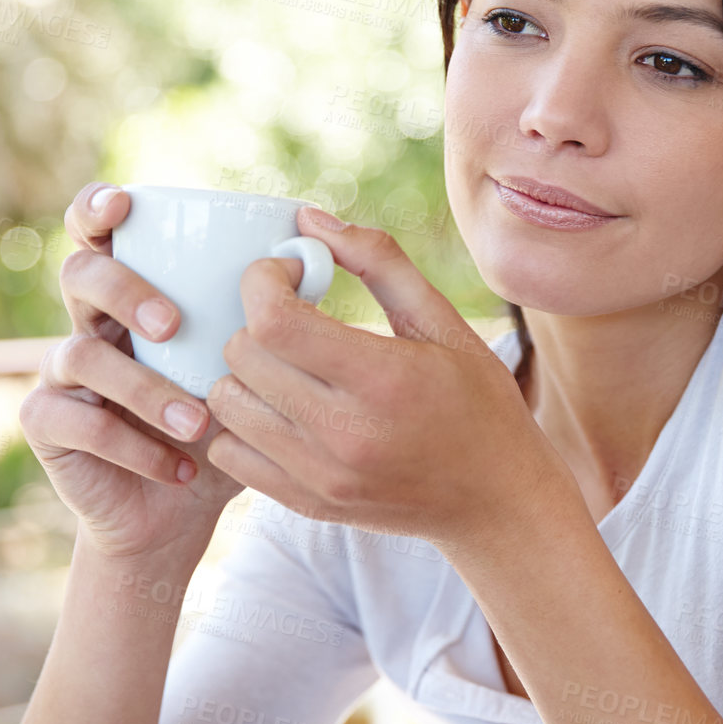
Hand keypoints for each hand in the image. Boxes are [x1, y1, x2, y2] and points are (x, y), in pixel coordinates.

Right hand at [18, 184, 244, 561]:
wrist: (180, 511)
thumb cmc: (221, 429)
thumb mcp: (254, 375)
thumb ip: (275, 325)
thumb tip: (312, 267)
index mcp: (133, 297)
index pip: (101, 233)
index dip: (98, 208)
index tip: (124, 206)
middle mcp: (90, 324)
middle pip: (79, 275)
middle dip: (124, 290)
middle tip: (172, 324)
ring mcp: (61, 374)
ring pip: (80, 354)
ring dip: (144, 387)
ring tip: (199, 421)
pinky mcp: (49, 425)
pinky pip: (77, 421)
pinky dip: (136, 446)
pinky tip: (183, 467)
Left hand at [202, 209, 566, 554]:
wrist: (497, 501)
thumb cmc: (478, 403)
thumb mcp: (445, 322)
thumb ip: (379, 262)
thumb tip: (308, 220)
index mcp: (382, 379)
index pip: (273, 321)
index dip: (264, 282)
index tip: (291, 275)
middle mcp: (345, 433)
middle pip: (241, 356)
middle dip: (257, 321)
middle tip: (296, 319)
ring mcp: (321, 476)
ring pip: (225, 403)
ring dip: (245, 373)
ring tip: (288, 366)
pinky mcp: (307, 503)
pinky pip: (227, 454)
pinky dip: (242, 424)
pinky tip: (282, 410)